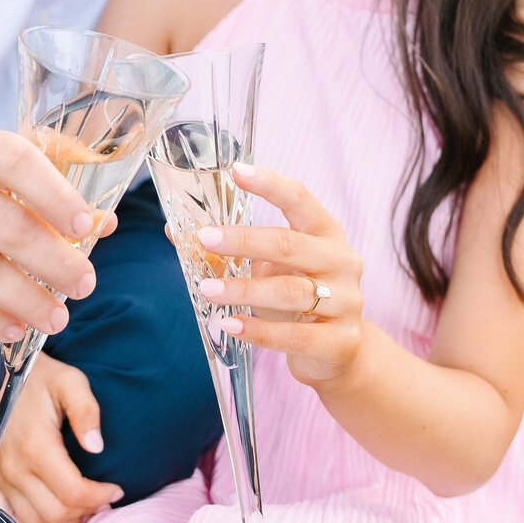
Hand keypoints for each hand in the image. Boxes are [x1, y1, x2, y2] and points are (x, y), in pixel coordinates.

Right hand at [0, 125, 115, 340]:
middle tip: (85, 284)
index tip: (87, 226)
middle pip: (3, 225)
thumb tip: (103, 224)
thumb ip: (34, 186)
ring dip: (27, 299)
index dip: (56, 194)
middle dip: (53, 262)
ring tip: (57, 315)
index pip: (14, 160)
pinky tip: (12, 327)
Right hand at [0, 343, 122, 522]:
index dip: (100, 497)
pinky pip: (11, 519)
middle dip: (86, 511)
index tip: (116, 489)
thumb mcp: (71, 382)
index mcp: (35, 445)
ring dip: (63, 521)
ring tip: (83, 505)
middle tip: (103, 499)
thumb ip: (87, 411)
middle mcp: (13, 467)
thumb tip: (96, 446)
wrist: (3, 374)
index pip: (73, 492)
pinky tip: (53, 510)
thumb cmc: (41, 379)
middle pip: (56, 513)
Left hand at [197, 164, 364, 391]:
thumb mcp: (269, 269)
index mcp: (326, 232)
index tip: (236, 170)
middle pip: (290, 245)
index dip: (269, 184)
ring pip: (291, 291)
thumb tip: (176, 232)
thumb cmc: (296, 300)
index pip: (300, 199)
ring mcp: (347, 301)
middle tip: (204, 239)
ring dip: (244, 289)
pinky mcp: (341, 341)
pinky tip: (230, 324)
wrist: (338, 352)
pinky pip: (295, 335)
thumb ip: (231, 251)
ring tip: (208, 289)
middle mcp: (342, 261)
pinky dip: (259, 330)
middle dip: (244, 241)